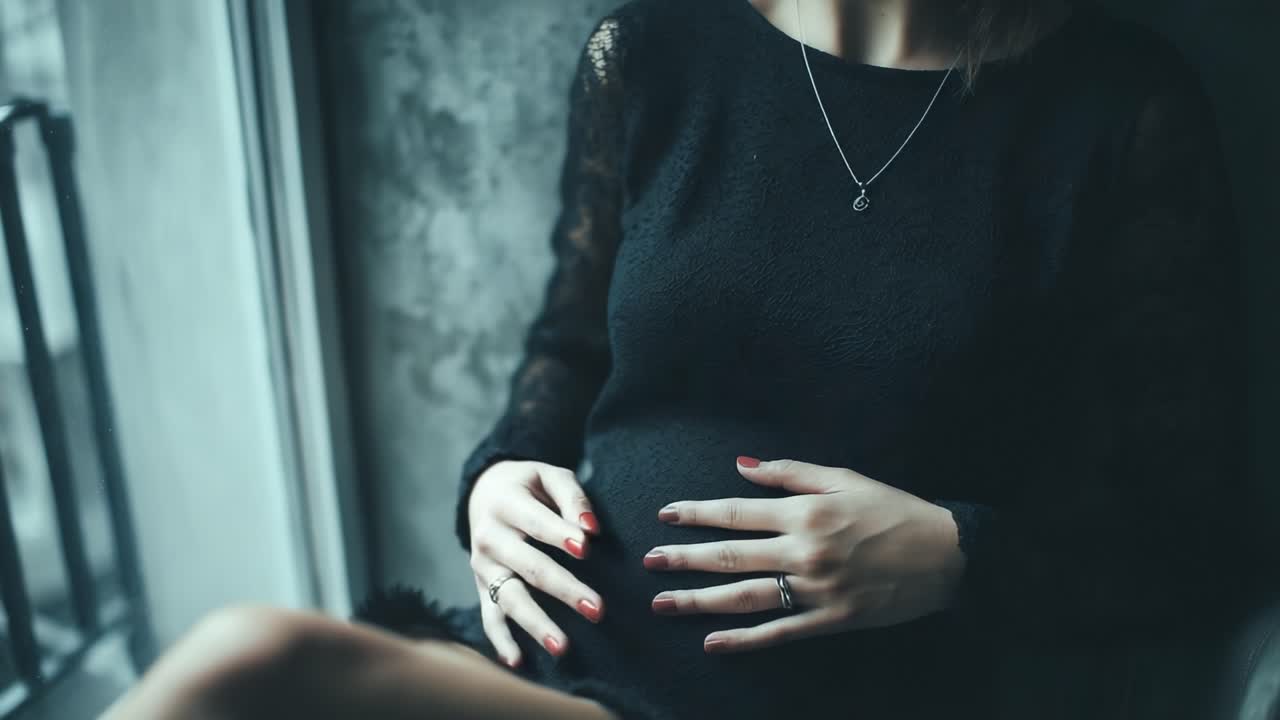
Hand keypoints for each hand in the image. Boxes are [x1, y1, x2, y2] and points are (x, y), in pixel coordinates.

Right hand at [467, 459, 603, 665]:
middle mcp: (489, 537)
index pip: (535, 521)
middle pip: (528, 566)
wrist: (484, 492)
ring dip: (536, 623)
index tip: (586, 548)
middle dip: (563, 588)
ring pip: (509, 598)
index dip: (558, 533)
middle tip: (597, 609)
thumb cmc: (529, 486)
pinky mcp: (482, 587)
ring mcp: (483, 566)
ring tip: (563, 646)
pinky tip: (518, 661)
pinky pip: (489, 617)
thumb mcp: (549, 475)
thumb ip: (572, 496)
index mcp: (505, 502)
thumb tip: (591, 528)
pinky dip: (501, 641)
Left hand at [644, 456, 965, 653]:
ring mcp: (815, 589)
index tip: (665, 515)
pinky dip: (743, 640)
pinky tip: (712, 643)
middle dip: (684, 559)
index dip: (697, 514)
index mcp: (805, 513)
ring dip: (699, 600)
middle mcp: (803, 551)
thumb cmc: (895, 510)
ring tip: (663, 603)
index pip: (736, 512)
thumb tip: (742, 466)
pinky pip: (778, 632)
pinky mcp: (830, 619)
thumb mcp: (844, 478)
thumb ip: (790, 474)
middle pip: (730, 556)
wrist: (946, 554)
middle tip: (649, 562)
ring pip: (744, 597)